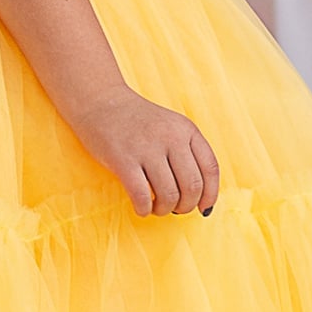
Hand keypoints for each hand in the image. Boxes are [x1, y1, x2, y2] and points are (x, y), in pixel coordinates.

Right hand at [71, 81, 220, 217]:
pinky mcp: (123, 159)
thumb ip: (187, 153)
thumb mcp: (170, 127)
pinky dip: (144, 209)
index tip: (203, 208)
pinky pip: (142, 196)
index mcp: (186, 129)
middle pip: (193, 186)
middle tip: (176, 209)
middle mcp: (170, 137)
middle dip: (186, 206)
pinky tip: (141, 207)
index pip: (210, 169)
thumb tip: (200, 197)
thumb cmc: (137, 122)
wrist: (101, 101)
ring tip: (156, 207)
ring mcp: (147, 148)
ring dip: (165, 210)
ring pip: (169, 195)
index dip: (210, 195)